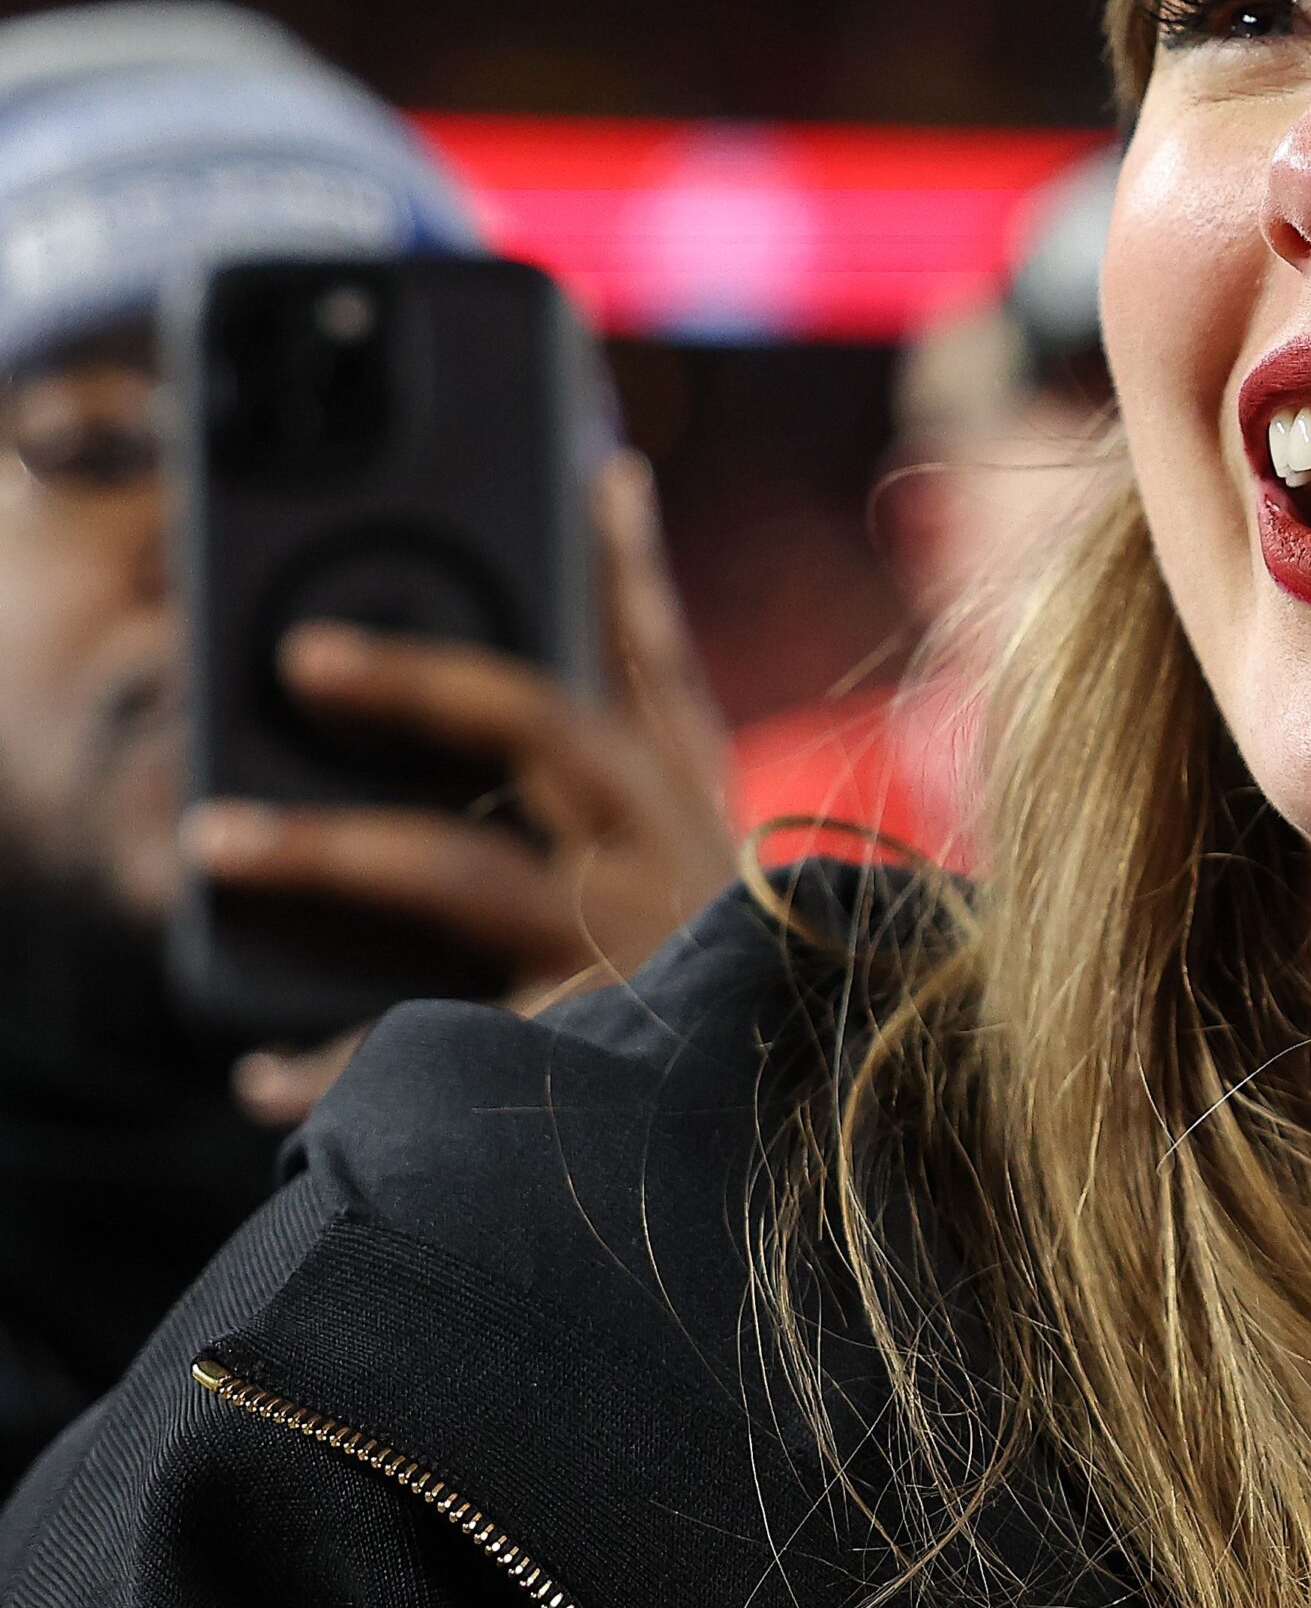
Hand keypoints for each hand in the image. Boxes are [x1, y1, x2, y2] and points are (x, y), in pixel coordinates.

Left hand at [191, 451, 738, 1125]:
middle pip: (547, 729)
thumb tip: (559, 655)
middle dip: (425, 682)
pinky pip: (440, 1048)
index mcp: (697, 803)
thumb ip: (637, 776)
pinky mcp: (591, 1050)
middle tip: (307, 656)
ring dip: (331, 849)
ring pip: (464, 872)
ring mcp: (635, 947)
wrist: (794, 1135)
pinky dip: (343, 1063)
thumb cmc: (726, 994)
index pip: (661, 658)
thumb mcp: (695, 869)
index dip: (627, 563)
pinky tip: (263, 1073)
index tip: (600, 472)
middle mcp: (677, 855)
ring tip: (219, 839)